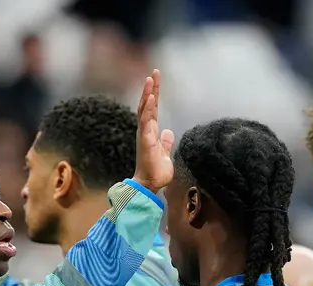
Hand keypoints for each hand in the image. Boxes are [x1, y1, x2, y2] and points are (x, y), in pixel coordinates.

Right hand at [131, 70, 174, 193]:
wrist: (150, 184)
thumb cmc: (156, 172)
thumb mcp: (165, 153)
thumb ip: (166, 142)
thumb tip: (169, 133)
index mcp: (151, 132)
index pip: (153, 109)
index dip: (154, 94)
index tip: (156, 79)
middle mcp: (146, 131)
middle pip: (147, 105)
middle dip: (151, 89)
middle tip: (154, 73)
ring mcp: (144, 134)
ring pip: (145, 110)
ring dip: (147, 94)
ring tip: (150, 79)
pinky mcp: (145, 140)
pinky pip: (146, 121)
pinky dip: (148, 109)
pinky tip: (150, 98)